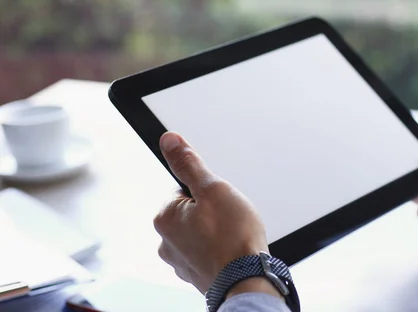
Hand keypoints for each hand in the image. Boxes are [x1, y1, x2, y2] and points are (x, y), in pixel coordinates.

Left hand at [153, 132, 278, 298]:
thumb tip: (169, 141)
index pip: (184, 189)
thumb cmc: (233, 238)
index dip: (207, 191)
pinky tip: (233, 251)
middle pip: (193, 212)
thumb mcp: (214, 188)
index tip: (220, 200)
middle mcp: (166, 242)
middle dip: (212, 212)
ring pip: (201, 233)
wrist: (248, 281)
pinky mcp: (197, 275)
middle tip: (231, 218)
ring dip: (216, 232)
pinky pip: (208, 252)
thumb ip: (190, 164)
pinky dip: (220, 250)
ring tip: (234, 236)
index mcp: (165, 218)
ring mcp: (181, 262)